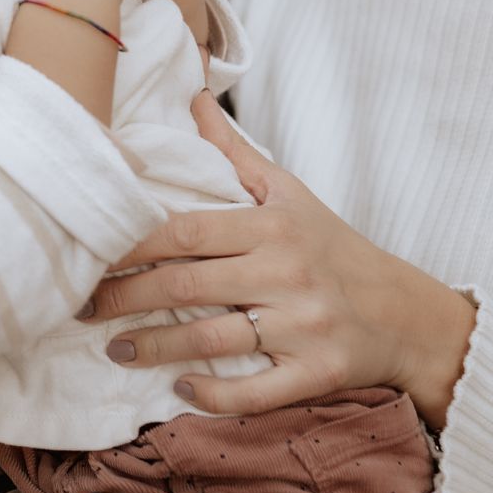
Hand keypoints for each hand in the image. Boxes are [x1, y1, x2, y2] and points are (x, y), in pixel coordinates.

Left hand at [84, 95, 475, 426]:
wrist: (408, 314)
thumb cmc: (334, 247)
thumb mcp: (289, 193)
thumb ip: (234, 153)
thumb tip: (193, 98)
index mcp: (273, 227)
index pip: (185, 232)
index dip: (130, 245)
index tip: (90, 252)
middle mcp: (287, 274)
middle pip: (187, 285)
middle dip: (126, 298)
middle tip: (83, 306)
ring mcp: (303, 327)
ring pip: (211, 339)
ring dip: (155, 347)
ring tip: (114, 349)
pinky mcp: (316, 374)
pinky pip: (255, 391)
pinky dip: (214, 394)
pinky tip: (180, 388)